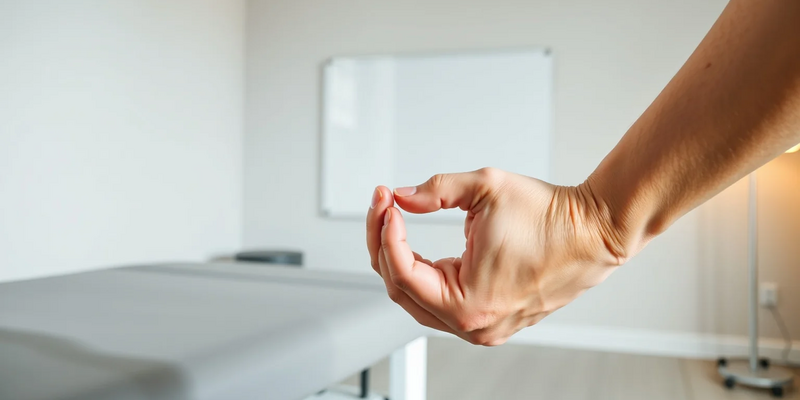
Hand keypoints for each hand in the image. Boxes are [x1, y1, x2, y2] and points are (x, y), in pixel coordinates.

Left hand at [366, 168, 626, 345]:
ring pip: (417, 299)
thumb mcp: (486, 188)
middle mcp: (474, 325)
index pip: (402, 273)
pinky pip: (439, 303)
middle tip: (384, 206)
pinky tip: (414, 247)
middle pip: (402, 290)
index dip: (386, 233)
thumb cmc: (552, 218)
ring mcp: (483, 327)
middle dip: (384, 244)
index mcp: (469, 304)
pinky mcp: (490, 318)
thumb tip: (402, 197)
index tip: (388, 203)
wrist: (595, 233)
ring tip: (394, 222)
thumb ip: (435, 190)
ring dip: (400, 260)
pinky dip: (422, 274)